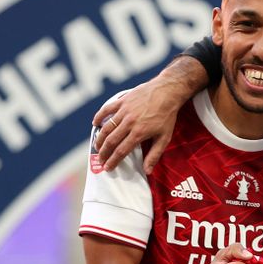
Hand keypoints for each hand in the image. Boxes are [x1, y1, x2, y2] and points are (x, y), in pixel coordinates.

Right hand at [92, 56, 206, 172]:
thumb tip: (147, 171)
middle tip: (100, 160)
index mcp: (139, 133)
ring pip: (106, 127)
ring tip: (97, 147)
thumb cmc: (167, 116)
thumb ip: (154, 155)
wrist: (167, 92)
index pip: (121, 151)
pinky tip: (95, 124)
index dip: (113, 161)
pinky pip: (106, 109)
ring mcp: (124, 111)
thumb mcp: (164, 137)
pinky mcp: (122, 101)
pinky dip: (99, 117)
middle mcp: (129, 123)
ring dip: (100, 139)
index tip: (108, 168)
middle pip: (111, 141)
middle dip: (103, 153)